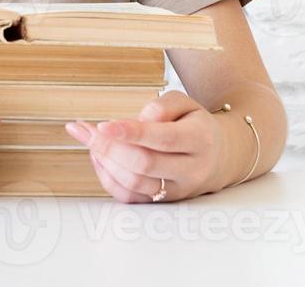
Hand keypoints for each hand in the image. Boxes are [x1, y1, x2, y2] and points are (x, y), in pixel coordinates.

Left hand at [65, 91, 223, 203]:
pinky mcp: (163, 203)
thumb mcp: (185, 103)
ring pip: (134, 184)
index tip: (102, 125)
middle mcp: (192, 170)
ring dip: (105, 162)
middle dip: (109, 147)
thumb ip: (161, 106)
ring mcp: (177, 190)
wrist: (218, 156)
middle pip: (144, 164)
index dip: (130, 133)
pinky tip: (99, 158)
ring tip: (91, 141)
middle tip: (86, 130)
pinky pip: (129, 198)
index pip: (162, 139)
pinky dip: (107, 178)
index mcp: (200, 140)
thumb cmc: (193, 125)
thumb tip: (133, 122)